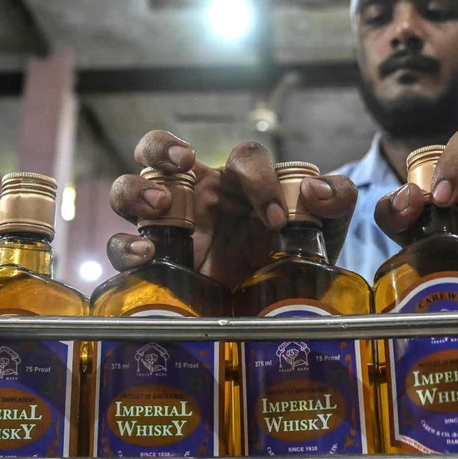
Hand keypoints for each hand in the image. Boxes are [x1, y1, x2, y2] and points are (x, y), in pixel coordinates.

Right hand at [106, 132, 357, 288]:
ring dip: (135, 190)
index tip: (277, 217)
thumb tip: (316, 191)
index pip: (242, 156)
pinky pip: (120, 249)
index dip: (258, 176)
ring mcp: (169, 226)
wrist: (276, 310)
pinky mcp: (153, 264)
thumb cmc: (297, 258)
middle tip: (181, 166)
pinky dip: (124, 247)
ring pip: (127, 190)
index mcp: (239, 182)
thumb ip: (338, 199)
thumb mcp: (328, 227)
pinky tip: (145, 256)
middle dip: (160, 148)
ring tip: (158, 206)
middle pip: (156, 149)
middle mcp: (197, 195)